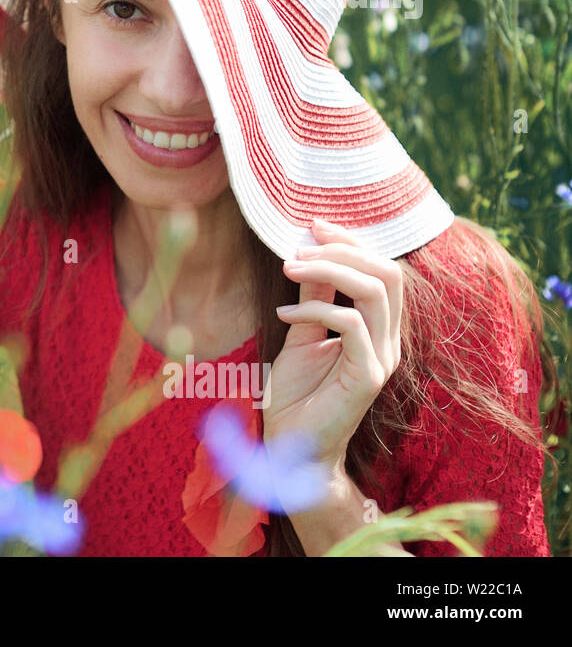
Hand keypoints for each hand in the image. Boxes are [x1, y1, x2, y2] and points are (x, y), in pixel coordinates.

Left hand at [263, 220, 404, 485]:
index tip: (313, 225)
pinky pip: (351, 324)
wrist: (291, 447)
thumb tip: (312, 253)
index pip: (382, 270)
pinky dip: (315, 307)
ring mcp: (382, 359)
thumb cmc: (297, 394)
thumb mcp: (302, 332)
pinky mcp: (368, 377)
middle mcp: (389, 340)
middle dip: (343, 249)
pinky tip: (284, 310)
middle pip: (388, 273)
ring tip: (289, 269)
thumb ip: (314, 296)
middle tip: (299, 246)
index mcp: (378, 328)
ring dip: (329, 271)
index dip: (351, 242)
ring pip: (375, 291)